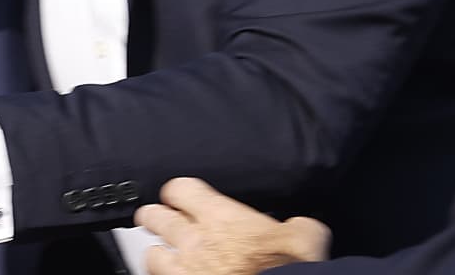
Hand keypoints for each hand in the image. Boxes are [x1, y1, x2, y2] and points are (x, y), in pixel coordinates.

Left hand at [136, 178, 331, 274]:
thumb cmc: (286, 270)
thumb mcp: (304, 239)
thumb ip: (296, 226)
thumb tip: (304, 227)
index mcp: (221, 217)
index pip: (180, 188)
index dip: (179, 193)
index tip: (182, 198)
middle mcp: (194, 240)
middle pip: (153, 216)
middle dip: (156, 218)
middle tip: (162, 221)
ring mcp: (183, 269)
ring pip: (150, 252)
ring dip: (157, 252)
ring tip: (165, 255)